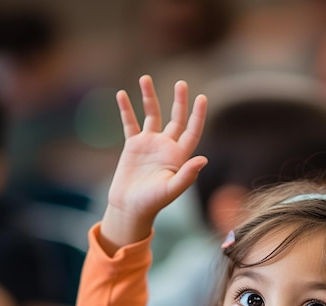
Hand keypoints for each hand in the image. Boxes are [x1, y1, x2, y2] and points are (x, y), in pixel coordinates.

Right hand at [102, 76, 207, 249]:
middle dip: (179, 101)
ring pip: (151, 115)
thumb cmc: (153, 202)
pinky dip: (126, 109)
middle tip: (181, 83)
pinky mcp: (133, 145)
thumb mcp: (171, 189)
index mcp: (179, 156)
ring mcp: (150, 144)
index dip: (198, 115)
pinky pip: (130, 123)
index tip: (202, 98)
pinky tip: (121, 94)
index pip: (192, 131)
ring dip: (149, 97)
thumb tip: (204, 159)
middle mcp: (166, 147)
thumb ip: (187, 174)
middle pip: (176, 118)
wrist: (130, 207)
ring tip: (145, 78)